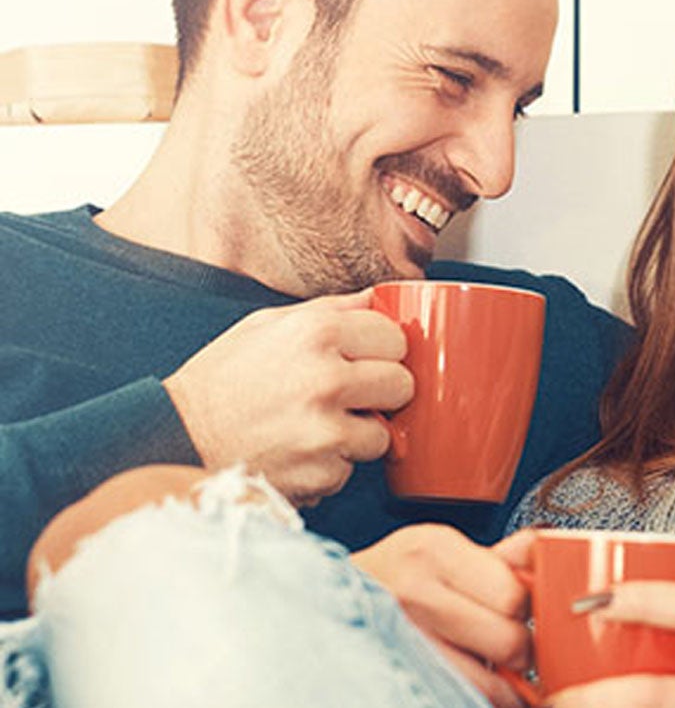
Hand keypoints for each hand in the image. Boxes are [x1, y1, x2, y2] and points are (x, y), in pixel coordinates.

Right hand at [164, 290, 412, 504]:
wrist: (173, 438)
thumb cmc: (220, 380)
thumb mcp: (266, 325)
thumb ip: (329, 310)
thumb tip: (376, 298)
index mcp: (316, 333)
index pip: (395, 337)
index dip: (382, 350)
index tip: (368, 359)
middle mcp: (326, 379)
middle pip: (402, 384)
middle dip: (382, 392)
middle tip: (352, 395)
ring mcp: (325, 431)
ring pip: (383, 435)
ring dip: (358, 435)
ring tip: (318, 426)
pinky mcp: (319, 474)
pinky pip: (349, 470)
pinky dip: (330, 466)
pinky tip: (299, 452)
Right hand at [353, 525, 534, 707]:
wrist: (323, 606)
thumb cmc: (390, 578)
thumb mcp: (438, 551)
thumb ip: (496, 557)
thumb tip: (545, 549)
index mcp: (433, 549)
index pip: (515, 594)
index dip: (525, 609)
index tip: (519, 614)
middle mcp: (414, 592)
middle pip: (509, 641)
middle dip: (517, 650)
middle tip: (505, 646)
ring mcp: (402, 640)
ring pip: (490, 685)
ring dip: (499, 685)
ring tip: (483, 668)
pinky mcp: (397, 680)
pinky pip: (461, 700)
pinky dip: (474, 698)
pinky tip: (464, 681)